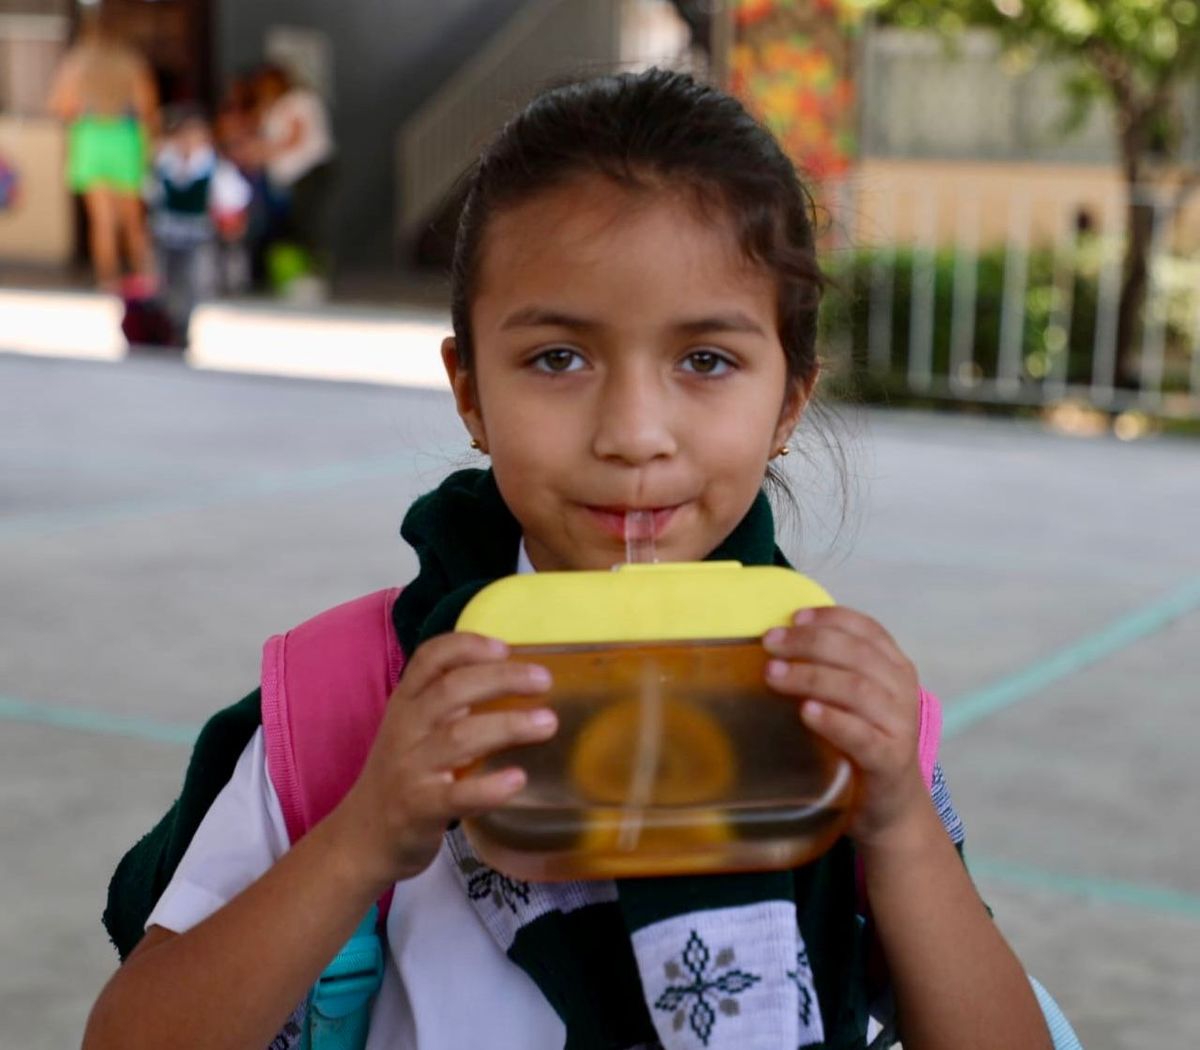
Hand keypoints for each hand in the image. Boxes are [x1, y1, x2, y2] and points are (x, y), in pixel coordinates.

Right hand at [331, 632, 557, 889]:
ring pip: (459, 738)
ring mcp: (411, 769)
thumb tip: (512, 675)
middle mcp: (405, 729)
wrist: (362, 838)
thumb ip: (447, 702)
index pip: (430, 658)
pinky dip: (489, 787)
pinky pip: (456, 796)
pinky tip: (518, 779)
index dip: (468, 646)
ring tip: (547, 723)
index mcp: (406, 703)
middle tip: (543, 680)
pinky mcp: (420, 809)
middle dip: (502, 679)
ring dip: (508, 726)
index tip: (505, 647)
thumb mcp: (413, 728)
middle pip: (452, 690)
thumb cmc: (401, 776)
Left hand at [762, 606, 928, 847]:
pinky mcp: (890, 761)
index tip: (793, 618)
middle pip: (856, 654)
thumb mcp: (852, 698)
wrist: (891, 805)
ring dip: (812, 677)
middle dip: (809, 643)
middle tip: (770, 644)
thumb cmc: (862, 742)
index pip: (866, 629)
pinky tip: (807, 712)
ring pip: (857, 690)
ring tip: (775, 675)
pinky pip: (862, 736)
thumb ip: (831, 669)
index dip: (830, 618)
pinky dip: (833, 721)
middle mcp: (902, 691)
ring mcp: (900, 726)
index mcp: (894, 667)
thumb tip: (779, 640)